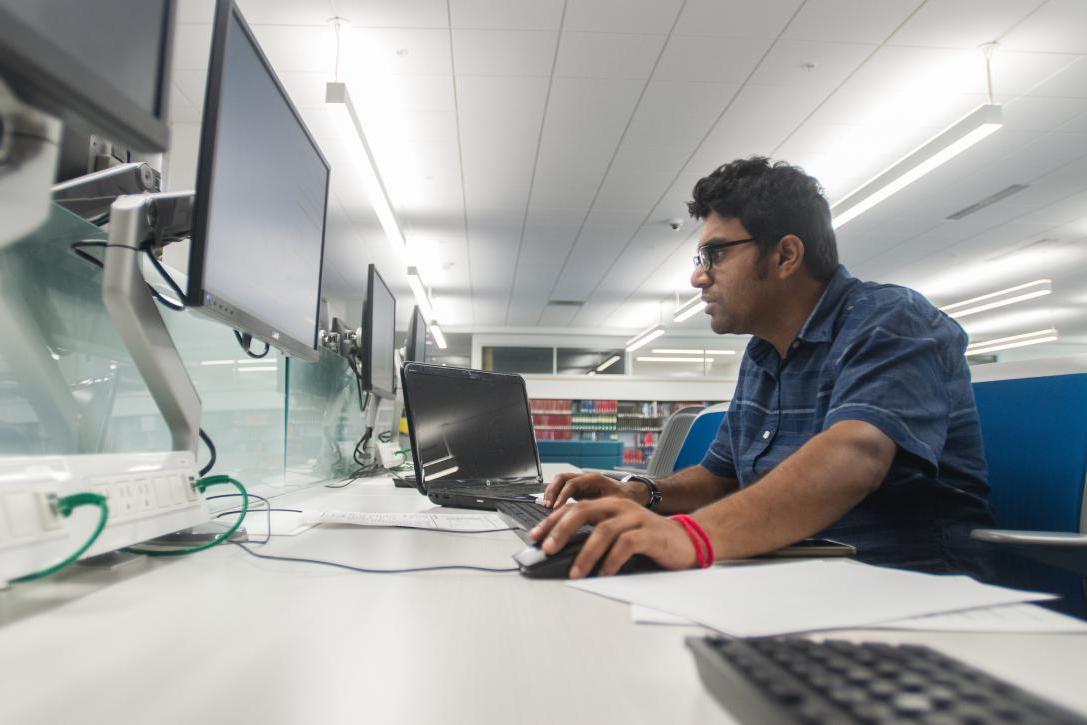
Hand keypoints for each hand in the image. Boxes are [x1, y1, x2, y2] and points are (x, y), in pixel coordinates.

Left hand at [529, 498, 697, 577]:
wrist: (688, 540)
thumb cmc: (649, 540)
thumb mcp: (618, 536)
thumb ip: (595, 539)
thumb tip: (562, 553)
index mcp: (608, 505)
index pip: (573, 508)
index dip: (552, 522)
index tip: (535, 537)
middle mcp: (620, 507)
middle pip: (583, 511)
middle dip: (561, 530)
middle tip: (547, 548)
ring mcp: (636, 519)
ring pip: (603, 531)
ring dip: (585, 553)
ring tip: (575, 571)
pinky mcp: (650, 534)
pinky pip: (627, 544)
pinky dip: (613, 560)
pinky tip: (605, 572)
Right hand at [541, 472, 643, 508]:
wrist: (632, 495)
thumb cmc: (626, 498)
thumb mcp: (616, 505)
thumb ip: (602, 511)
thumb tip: (588, 524)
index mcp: (594, 479)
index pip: (573, 483)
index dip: (563, 496)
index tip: (557, 508)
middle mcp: (586, 478)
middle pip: (562, 478)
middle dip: (552, 492)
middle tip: (548, 506)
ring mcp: (581, 483)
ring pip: (560, 481)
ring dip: (552, 493)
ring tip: (547, 507)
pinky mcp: (579, 489)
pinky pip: (562, 488)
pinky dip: (555, 496)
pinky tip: (553, 508)